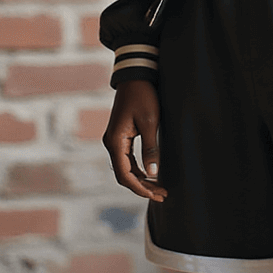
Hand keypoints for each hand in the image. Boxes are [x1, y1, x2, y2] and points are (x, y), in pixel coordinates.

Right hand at [103, 81, 166, 201]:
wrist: (135, 77)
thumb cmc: (143, 96)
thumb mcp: (150, 122)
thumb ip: (151, 148)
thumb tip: (153, 173)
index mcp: (115, 141)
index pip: (125, 174)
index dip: (140, 188)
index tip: (156, 195)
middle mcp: (111, 143)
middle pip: (124, 175)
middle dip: (142, 187)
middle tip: (162, 195)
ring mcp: (114, 140)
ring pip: (125, 168)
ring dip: (141, 180)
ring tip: (159, 188)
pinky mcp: (120, 137)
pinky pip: (127, 159)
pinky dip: (138, 170)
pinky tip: (151, 175)